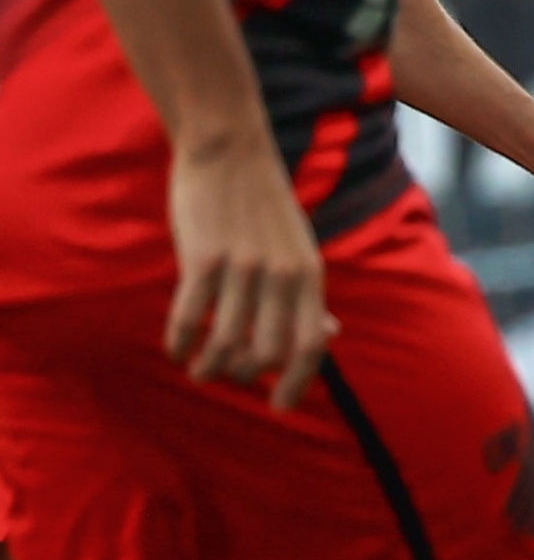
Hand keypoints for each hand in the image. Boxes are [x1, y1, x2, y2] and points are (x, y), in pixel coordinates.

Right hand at [166, 133, 333, 409]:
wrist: (230, 151)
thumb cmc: (263, 207)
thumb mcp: (300, 248)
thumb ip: (310, 293)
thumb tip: (330, 335)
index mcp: (311, 275)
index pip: (313, 343)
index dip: (298, 382)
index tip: (280, 408)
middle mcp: (283, 274)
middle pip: (269, 352)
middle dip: (247, 376)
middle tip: (227, 377)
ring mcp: (244, 266)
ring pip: (227, 342)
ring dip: (210, 367)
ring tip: (199, 371)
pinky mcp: (203, 257)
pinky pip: (191, 317)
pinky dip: (181, 343)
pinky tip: (175, 350)